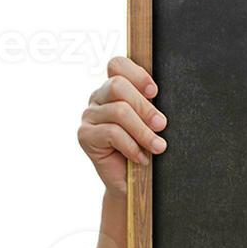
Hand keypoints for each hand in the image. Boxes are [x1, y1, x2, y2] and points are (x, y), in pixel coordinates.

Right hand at [77, 57, 167, 195]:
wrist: (131, 182)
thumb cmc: (145, 147)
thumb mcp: (151, 122)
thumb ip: (150, 104)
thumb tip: (157, 95)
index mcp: (114, 88)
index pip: (117, 65)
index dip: (137, 74)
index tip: (155, 92)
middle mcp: (98, 98)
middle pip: (118, 86)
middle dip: (145, 107)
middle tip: (162, 125)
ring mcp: (89, 116)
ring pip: (119, 111)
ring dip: (143, 131)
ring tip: (159, 147)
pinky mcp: (84, 135)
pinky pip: (111, 133)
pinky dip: (132, 146)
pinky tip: (141, 158)